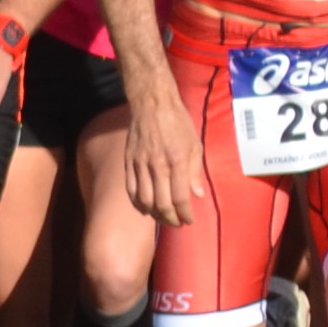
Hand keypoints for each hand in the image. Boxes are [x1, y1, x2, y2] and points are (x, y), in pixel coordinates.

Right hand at [121, 84, 203, 224]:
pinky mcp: (129, 161)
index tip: (189, 220)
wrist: (152, 103)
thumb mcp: (195, 144)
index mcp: (178, 161)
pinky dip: (137, 203)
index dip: (185, 214)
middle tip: (177, 223)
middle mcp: (158, 166)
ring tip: (162, 217)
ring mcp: (141, 164)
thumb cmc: (178, 122)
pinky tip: (145, 207)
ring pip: (145, 200)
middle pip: (162, 204)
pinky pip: (131, 189)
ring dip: (155, 214)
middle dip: (171, 219)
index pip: (181, 198)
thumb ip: (195, 171)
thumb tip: (198, 194)